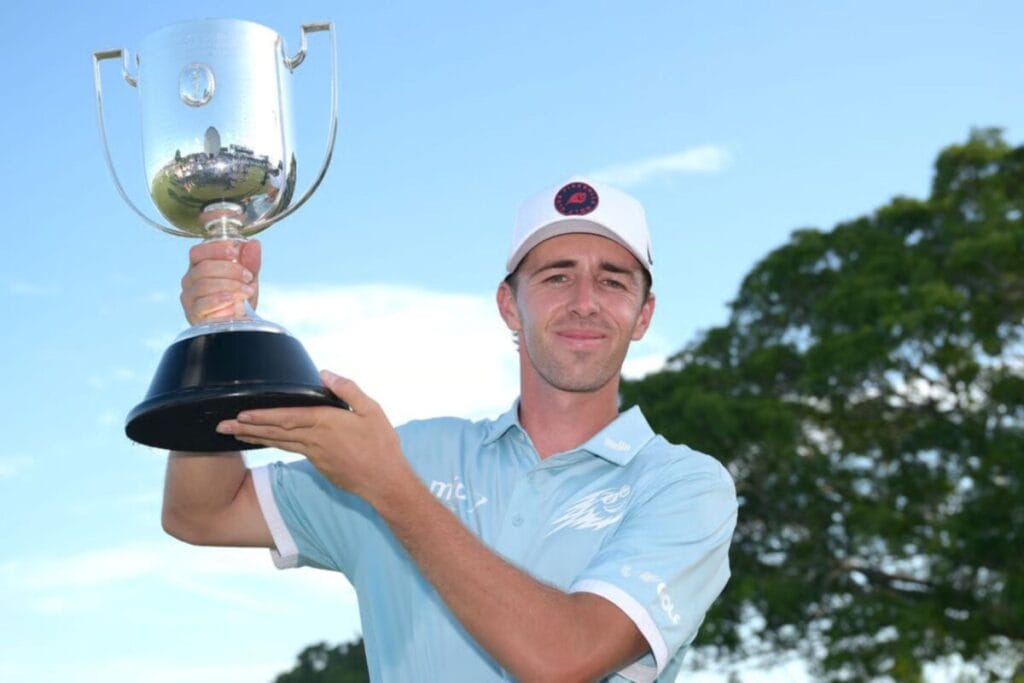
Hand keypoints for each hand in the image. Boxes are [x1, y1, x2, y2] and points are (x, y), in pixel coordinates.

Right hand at [180, 239, 261, 324]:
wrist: (239, 323)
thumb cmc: (239, 298)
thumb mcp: (248, 277)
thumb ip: (250, 261)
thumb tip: (253, 243)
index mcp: (200, 266)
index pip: (198, 252)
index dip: (215, 249)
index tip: (234, 251)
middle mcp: (190, 279)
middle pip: (203, 268)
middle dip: (230, 270)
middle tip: (248, 277)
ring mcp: (190, 297)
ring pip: (204, 285)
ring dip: (230, 286)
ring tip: (246, 292)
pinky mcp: (193, 313)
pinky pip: (203, 304)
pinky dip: (221, 302)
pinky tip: (234, 304)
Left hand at [215, 370, 411, 503]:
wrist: (384, 482)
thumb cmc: (381, 444)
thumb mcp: (371, 410)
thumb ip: (348, 390)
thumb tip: (325, 373)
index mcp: (326, 423)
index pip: (287, 417)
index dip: (262, 415)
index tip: (241, 414)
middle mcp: (314, 439)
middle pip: (275, 431)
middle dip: (246, 428)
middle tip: (220, 426)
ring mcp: (314, 454)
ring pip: (278, 442)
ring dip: (254, 436)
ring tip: (232, 433)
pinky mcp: (317, 464)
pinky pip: (289, 449)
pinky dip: (272, 443)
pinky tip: (263, 440)